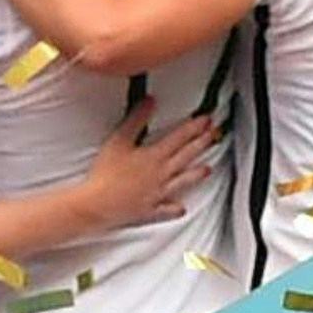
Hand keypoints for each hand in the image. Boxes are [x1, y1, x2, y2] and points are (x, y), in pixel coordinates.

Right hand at [78, 100, 214, 228]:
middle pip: (186, 157)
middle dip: (202, 144)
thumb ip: (136, 119)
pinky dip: (175, 208)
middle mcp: (161, 175)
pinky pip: (167, 210)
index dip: (194, 127)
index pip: (179, 138)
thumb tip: (150, 102)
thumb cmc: (106, 173)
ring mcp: (158, 194)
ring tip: (207, 169)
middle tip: (214, 136)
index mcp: (154, 156)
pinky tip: (181, 206)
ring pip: (183, 182)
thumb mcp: (119, 139)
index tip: (206, 120)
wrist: (99, 203)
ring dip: (196, 175)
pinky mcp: (151, 210)